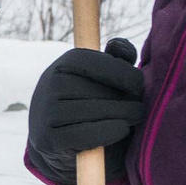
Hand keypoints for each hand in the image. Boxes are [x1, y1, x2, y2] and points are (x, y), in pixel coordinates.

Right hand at [29, 37, 143, 180]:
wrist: (55, 138)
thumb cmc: (87, 102)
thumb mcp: (100, 78)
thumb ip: (117, 59)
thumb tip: (117, 45)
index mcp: (63, 65)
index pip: (93, 63)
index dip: (122, 73)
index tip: (137, 84)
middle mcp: (50, 85)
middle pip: (96, 89)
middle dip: (125, 99)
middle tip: (138, 107)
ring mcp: (47, 112)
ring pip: (92, 111)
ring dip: (122, 115)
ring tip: (134, 117)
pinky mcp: (48, 139)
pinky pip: (85, 134)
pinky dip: (108, 132)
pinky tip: (121, 129)